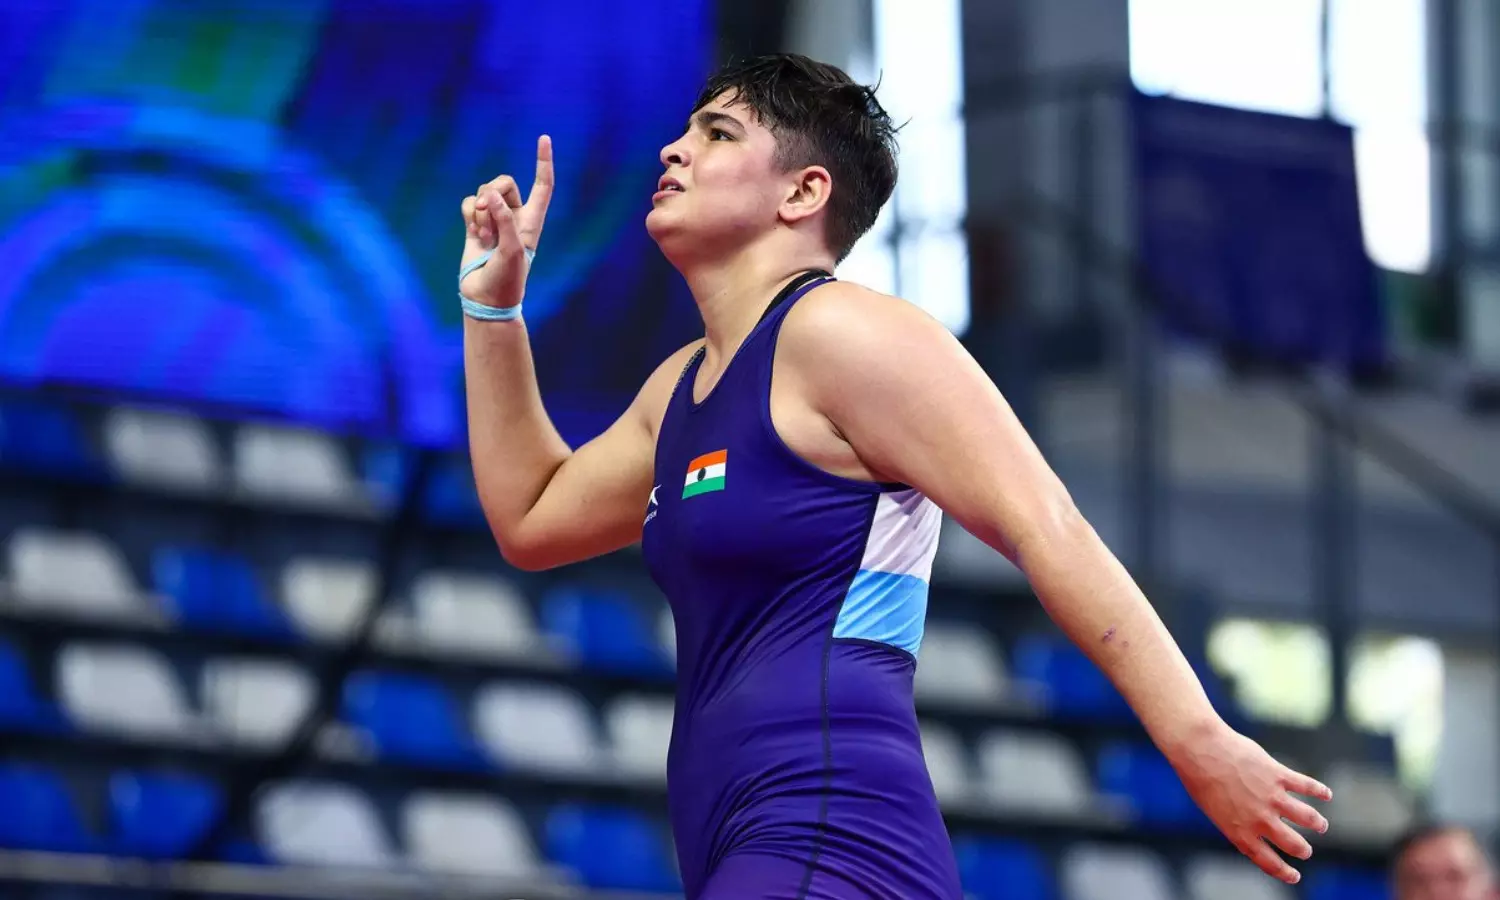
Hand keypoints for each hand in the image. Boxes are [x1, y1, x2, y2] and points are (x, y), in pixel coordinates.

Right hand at [459, 135, 554, 308]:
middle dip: (493, 190)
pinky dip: (468, 213)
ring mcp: (494, 219)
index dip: (543, 162)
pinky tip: (473, 232)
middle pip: (505, 182)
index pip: (543, 185)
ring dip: (480, 209)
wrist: (487, 297)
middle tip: (487, 212)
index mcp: (533, 220)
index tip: (544, 138)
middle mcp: (515, 216)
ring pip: (484, 192)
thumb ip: (504, 220)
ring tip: (482, 234)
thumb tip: (489, 195)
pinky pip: (469, 203)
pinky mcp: (474, 224)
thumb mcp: (512, 250)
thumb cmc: (508, 278)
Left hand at [1172, 724, 1332, 883]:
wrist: (1200, 749)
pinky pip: (1306, 786)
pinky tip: (1326, 794)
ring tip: (1321, 825)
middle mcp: (1260, 819)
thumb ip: (1236, 822)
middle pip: (1293, 843)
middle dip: (1303, 850)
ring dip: (1317, 823)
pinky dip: (1320, 791)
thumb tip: (1252, 827)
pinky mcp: (1278, 775)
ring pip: (1307, 818)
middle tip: (1306, 850)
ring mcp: (1272, 797)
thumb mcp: (1213, 811)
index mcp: (1240, 832)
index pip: (1268, 861)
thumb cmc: (1199, 777)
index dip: (1284, 872)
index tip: (1295, 876)